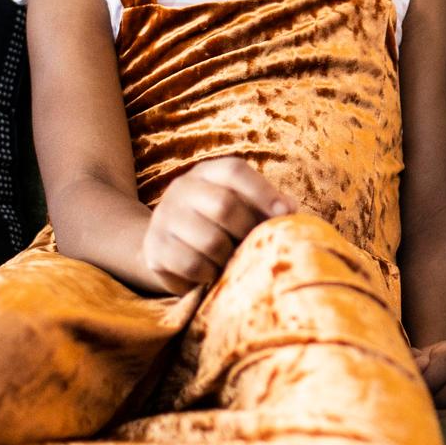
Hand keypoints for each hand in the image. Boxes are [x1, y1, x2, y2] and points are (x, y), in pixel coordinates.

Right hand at [142, 157, 297, 294]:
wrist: (167, 247)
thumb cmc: (217, 226)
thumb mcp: (240, 207)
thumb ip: (266, 206)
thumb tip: (291, 211)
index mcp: (206, 173)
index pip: (234, 171)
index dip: (263, 192)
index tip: (286, 213)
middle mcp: (181, 189)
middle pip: (224, 206)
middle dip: (247, 231)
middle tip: (254, 246)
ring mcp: (164, 218)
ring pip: (209, 241)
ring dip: (228, 257)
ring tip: (230, 260)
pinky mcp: (154, 249)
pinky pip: (192, 265)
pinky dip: (209, 274)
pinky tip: (211, 272)